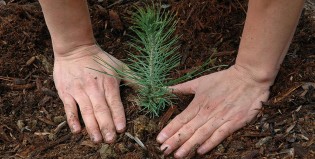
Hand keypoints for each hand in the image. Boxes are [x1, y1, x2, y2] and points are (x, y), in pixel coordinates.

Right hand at [53, 44, 125, 142]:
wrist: (75, 48)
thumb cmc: (100, 59)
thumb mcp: (119, 66)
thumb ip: (134, 79)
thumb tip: (150, 88)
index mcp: (109, 83)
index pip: (114, 103)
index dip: (118, 116)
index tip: (121, 129)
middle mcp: (94, 88)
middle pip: (101, 110)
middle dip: (107, 126)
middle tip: (111, 140)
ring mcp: (79, 91)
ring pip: (87, 112)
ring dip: (92, 127)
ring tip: (97, 140)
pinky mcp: (66, 92)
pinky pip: (69, 108)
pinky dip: (72, 119)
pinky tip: (77, 130)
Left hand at [157, 65, 271, 157]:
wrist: (249, 77)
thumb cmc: (223, 79)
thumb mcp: (200, 81)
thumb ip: (182, 87)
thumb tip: (165, 89)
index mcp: (198, 103)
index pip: (181, 119)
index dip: (169, 130)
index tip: (159, 139)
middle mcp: (207, 112)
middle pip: (188, 129)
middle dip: (175, 141)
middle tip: (164, 150)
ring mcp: (221, 118)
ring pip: (202, 134)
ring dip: (189, 145)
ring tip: (178, 154)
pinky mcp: (234, 122)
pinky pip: (220, 135)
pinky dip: (211, 143)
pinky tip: (201, 151)